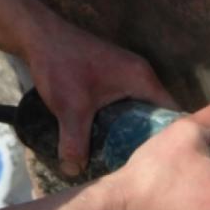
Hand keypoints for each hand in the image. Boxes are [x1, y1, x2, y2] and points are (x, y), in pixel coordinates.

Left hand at [21, 16, 176, 176]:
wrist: (38, 37)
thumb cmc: (62, 66)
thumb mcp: (71, 110)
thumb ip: (75, 144)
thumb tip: (74, 172)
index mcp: (142, 79)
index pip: (171, 112)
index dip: (168, 139)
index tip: (161, 162)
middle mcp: (140, 75)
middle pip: (155, 114)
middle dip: (147, 140)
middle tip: (139, 166)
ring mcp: (125, 74)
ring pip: (137, 109)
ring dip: (130, 131)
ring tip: (122, 157)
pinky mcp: (110, 76)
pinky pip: (123, 103)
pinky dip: (118, 120)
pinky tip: (105, 138)